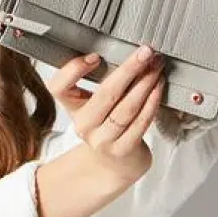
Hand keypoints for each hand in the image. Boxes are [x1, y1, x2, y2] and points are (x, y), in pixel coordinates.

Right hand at [46, 45, 165, 180]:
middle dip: (129, 69)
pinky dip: (152, 102)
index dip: (73, 70)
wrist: (114, 165)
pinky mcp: (123, 149)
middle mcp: (84, 125)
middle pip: (105, 94)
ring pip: (126, 107)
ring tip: (157, 67)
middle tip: (146, 52)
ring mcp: (103, 140)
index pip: (59, 88)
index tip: (95, 57)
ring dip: (145, 83)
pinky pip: (140, 121)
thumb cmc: (107, 126)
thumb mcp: (94, 105)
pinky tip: (158, 88)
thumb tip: (127, 51)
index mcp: (73, 108)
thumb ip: (100, 81)